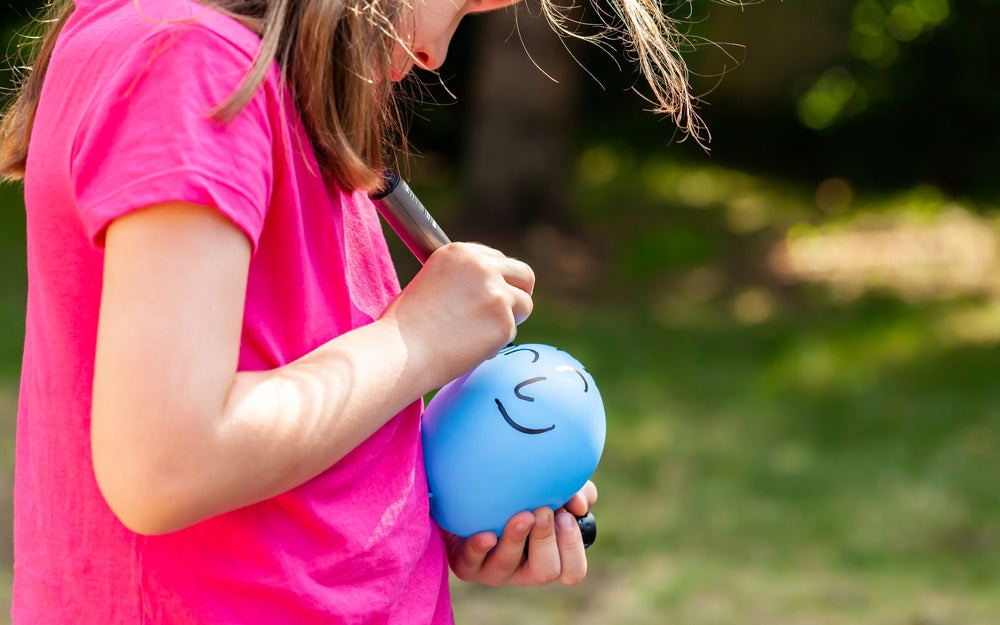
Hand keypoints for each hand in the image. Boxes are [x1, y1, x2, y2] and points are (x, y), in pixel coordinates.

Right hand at [380, 242, 533, 391]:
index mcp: (460, 252)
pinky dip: (496, 343)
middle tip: (507, 312)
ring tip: (478, 335)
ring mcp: (497, 293)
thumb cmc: (405, 325)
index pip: (497, 259)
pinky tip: (468, 349)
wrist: (400, 351)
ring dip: (509, 320)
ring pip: (524, 305)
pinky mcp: (505, 322)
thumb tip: (484, 291)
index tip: (492, 294)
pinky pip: (512, 333)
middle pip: (524, 274)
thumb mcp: (430, 281)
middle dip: (519, 293)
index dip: (498, 279)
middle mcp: (483, 266)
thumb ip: (461, 279)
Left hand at [443, 481, 597, 586]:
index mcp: (549, 556)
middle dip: (546, 541)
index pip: (572, 571)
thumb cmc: (521, 495)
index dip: (573, 548)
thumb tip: (580, 505)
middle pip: (545, 572)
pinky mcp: (466, 564)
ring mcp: (494, 569)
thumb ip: (574, 492)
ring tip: (522, 515)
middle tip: (543, 511)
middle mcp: (523, 569)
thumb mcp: (552, 488)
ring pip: (508, 566)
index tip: (568, 517)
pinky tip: (486, 534)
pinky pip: (472, 562)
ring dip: (516, 539)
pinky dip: (479, 547)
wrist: (471, 494)